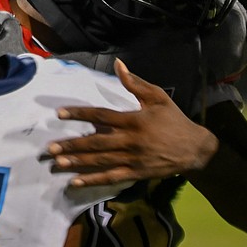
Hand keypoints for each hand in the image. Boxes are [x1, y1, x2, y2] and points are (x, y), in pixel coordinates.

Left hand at [47, 59, 218, 186]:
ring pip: (100, 162)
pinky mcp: (136, 173)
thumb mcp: (158, 97)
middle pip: (95, 143)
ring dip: (77, 162)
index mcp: (132, 121)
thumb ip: (135, 83)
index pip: (100, 116)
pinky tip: (76, 181)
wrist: (195, 149)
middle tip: (50, 148)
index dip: (79, 114)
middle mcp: (129, 141)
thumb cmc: (174, 120)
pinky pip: (111, 178)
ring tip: (57, 163)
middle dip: (71, 145)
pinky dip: (93, 180)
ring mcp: (132, 159)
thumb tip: (118, 64)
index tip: (59, 114)